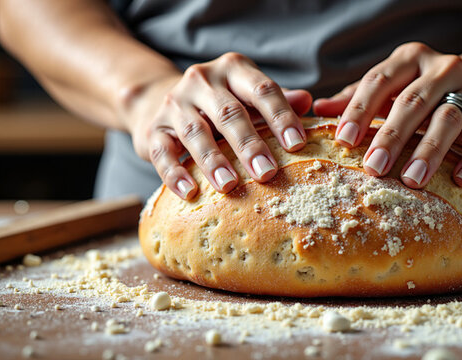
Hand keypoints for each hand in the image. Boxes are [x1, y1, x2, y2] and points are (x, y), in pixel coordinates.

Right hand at [127, 52, 312, 199]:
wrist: (160, 101)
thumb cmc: (222, 105)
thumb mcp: (249, 96)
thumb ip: (277, 101)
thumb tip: (308, 102)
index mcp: (233, 69)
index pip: (261, 90)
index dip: (280, 117)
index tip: (297, 144)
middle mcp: (201, 80)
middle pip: (229, 113)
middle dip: (249, 145)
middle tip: (268, 173)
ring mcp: (174, 104)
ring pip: (194, 132)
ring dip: (213, 161)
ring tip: (230, 186)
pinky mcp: (152, 130)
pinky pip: (162, 153)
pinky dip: (174, 174)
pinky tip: (189, 192)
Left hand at [313, 42, 461, 188]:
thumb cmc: (434, 91)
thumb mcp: (399, 85)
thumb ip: (361, 97)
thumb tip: (319, 109)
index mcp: (410, 60)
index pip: (379, 81)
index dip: (360, 109)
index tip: (343, 139)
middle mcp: (443, 69)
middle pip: (412, 102)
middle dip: (390, 135)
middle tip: (373, 167)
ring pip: (448, 118)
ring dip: (429, 150)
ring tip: (412, 179)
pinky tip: (460, 179)